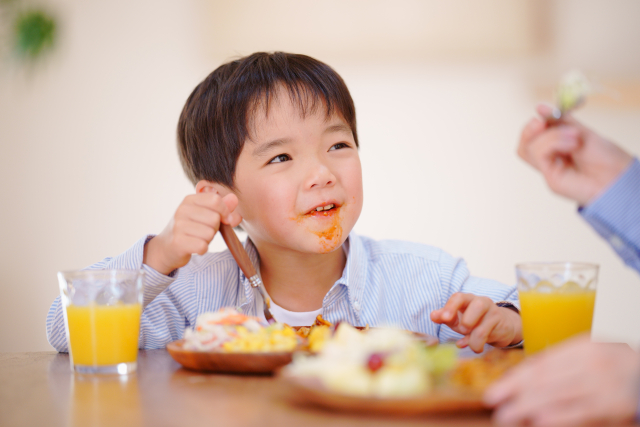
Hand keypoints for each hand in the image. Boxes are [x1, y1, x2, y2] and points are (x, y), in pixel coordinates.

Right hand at [143, 193, 241, 274]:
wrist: (166, 247)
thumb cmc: (190, 229)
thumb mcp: (204, 213)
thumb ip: (221, 206)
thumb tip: (235, 198)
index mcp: (189, 200)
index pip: (216, 200)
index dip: (224, 211)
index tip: (222, 219)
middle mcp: (182, 210)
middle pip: (215, 218)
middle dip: (214, 228)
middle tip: (203, 231)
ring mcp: (178, 226)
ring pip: (210, 233)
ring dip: (208, 239)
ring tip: (197, 238)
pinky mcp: (178, 242)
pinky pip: (203, 246)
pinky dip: (202, 249)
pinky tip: (194, 247)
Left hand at [430, 293, 522, 352]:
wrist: (500, 326)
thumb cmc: (474, 321)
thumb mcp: (457, 319)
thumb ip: (445, 317)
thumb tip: (433, 315)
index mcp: (467, 299)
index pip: (458, 297)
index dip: (450, 307)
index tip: (443, 318)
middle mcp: (481, 302)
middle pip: (477, 304)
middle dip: (467, 320)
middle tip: (462, 330)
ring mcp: (493, 312)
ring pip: (484, 323)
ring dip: (473, 335)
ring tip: (469, 342)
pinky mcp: (500, 324)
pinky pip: (489, 335)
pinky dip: (477, 343)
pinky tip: (475, 347)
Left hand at [484, 335, 639, 425]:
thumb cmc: (612, 363)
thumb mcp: (587, 353)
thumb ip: (558, 363)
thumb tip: (522, 379)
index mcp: (580, 348)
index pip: (540, 365)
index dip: (514, 379)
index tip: (495, 391)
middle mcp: (589, 363)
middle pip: (544, 380)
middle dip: (515, 394)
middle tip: (493, 405)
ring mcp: (601, 384)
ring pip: (557, 396)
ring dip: (527, 407)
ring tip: (506, 416)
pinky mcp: (612, 405)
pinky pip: (580, 412)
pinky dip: (557, 417)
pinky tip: (538, 421)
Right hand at [518, 104, 632, 205]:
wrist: (617, 175)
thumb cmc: (604, 157)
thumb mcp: (581, 130)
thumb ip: (560, 120)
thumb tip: (539, 107)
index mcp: (555, 147)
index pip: (533, 134)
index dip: (536, 123)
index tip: (548, 113)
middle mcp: (549, 159)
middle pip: (524, 144)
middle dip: (529, 130)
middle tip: (543, 123)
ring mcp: (548, 169)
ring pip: (527, 149)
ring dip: (549, 136)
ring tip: (573, 136)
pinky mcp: (550, 178)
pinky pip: (538, 155)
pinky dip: (552, 144)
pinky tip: (572, 144)